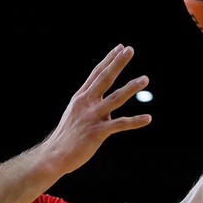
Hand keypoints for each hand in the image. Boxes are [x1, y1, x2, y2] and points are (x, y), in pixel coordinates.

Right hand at [41, 45, 151, 176]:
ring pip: (115, 99)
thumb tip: (109, 106)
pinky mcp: (97, 132)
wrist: (55, 155)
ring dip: (131, 88)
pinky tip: (148, 118)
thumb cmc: (67, 136)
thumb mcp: (75, 114)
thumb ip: (92, 107)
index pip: (96, 74)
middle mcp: (86, 104)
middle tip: (130, 49)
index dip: (109, 60)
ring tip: (145, 79)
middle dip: (118, 63)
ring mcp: (91, 117)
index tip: (120, 47)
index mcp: (80, 98)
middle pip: (104, 79)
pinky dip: (134, 122)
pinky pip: (119, 125)